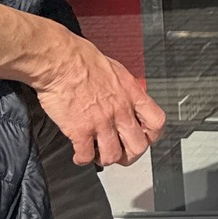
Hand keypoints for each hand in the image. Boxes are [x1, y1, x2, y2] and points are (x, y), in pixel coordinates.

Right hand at [34, 32, 166, 166]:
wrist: (61, 61)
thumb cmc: (83, 59)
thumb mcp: (116, 70)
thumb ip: (124, 89)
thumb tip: (125, 98)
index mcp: (132, 93)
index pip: (156, 122)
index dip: (152, 134)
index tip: (144, 137)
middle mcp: (120, 110)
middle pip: (138, 146)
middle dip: (129, 154)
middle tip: (120, 151)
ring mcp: (101, 122)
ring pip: (113, 156)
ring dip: (105, 158)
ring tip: (97, 152)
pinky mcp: (80, 130)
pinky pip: (86, 156)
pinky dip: (82, 159)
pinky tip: (79, 153)